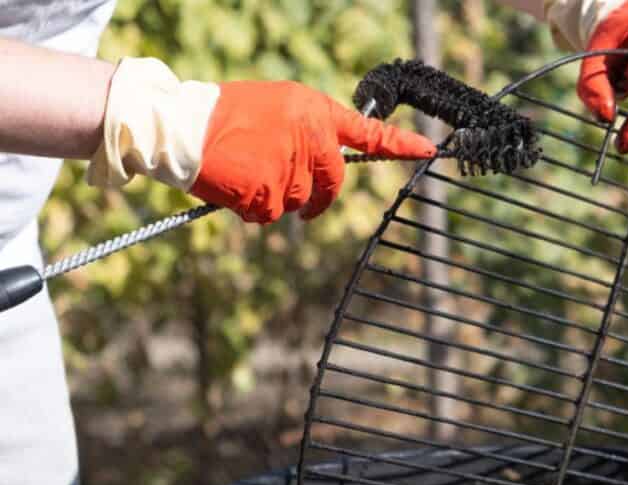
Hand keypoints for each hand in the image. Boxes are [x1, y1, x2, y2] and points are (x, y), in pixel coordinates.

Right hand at [191, 81, 435, 222]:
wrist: (179, 126)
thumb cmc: (224, 115)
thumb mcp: (276, 108)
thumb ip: (307, 131)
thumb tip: (323, 164)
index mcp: (314, 111)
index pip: (366, 132)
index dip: (399, 144)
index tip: (428, 150)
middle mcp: (310, 138)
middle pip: (332, 184)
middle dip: (319, 198)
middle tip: (304, 203)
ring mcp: (291, 167)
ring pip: (299, 203)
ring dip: (277, 199)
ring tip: (247, 173)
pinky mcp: (269, 193)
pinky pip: (271, 215)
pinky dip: (254, 209)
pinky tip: (236, 186)